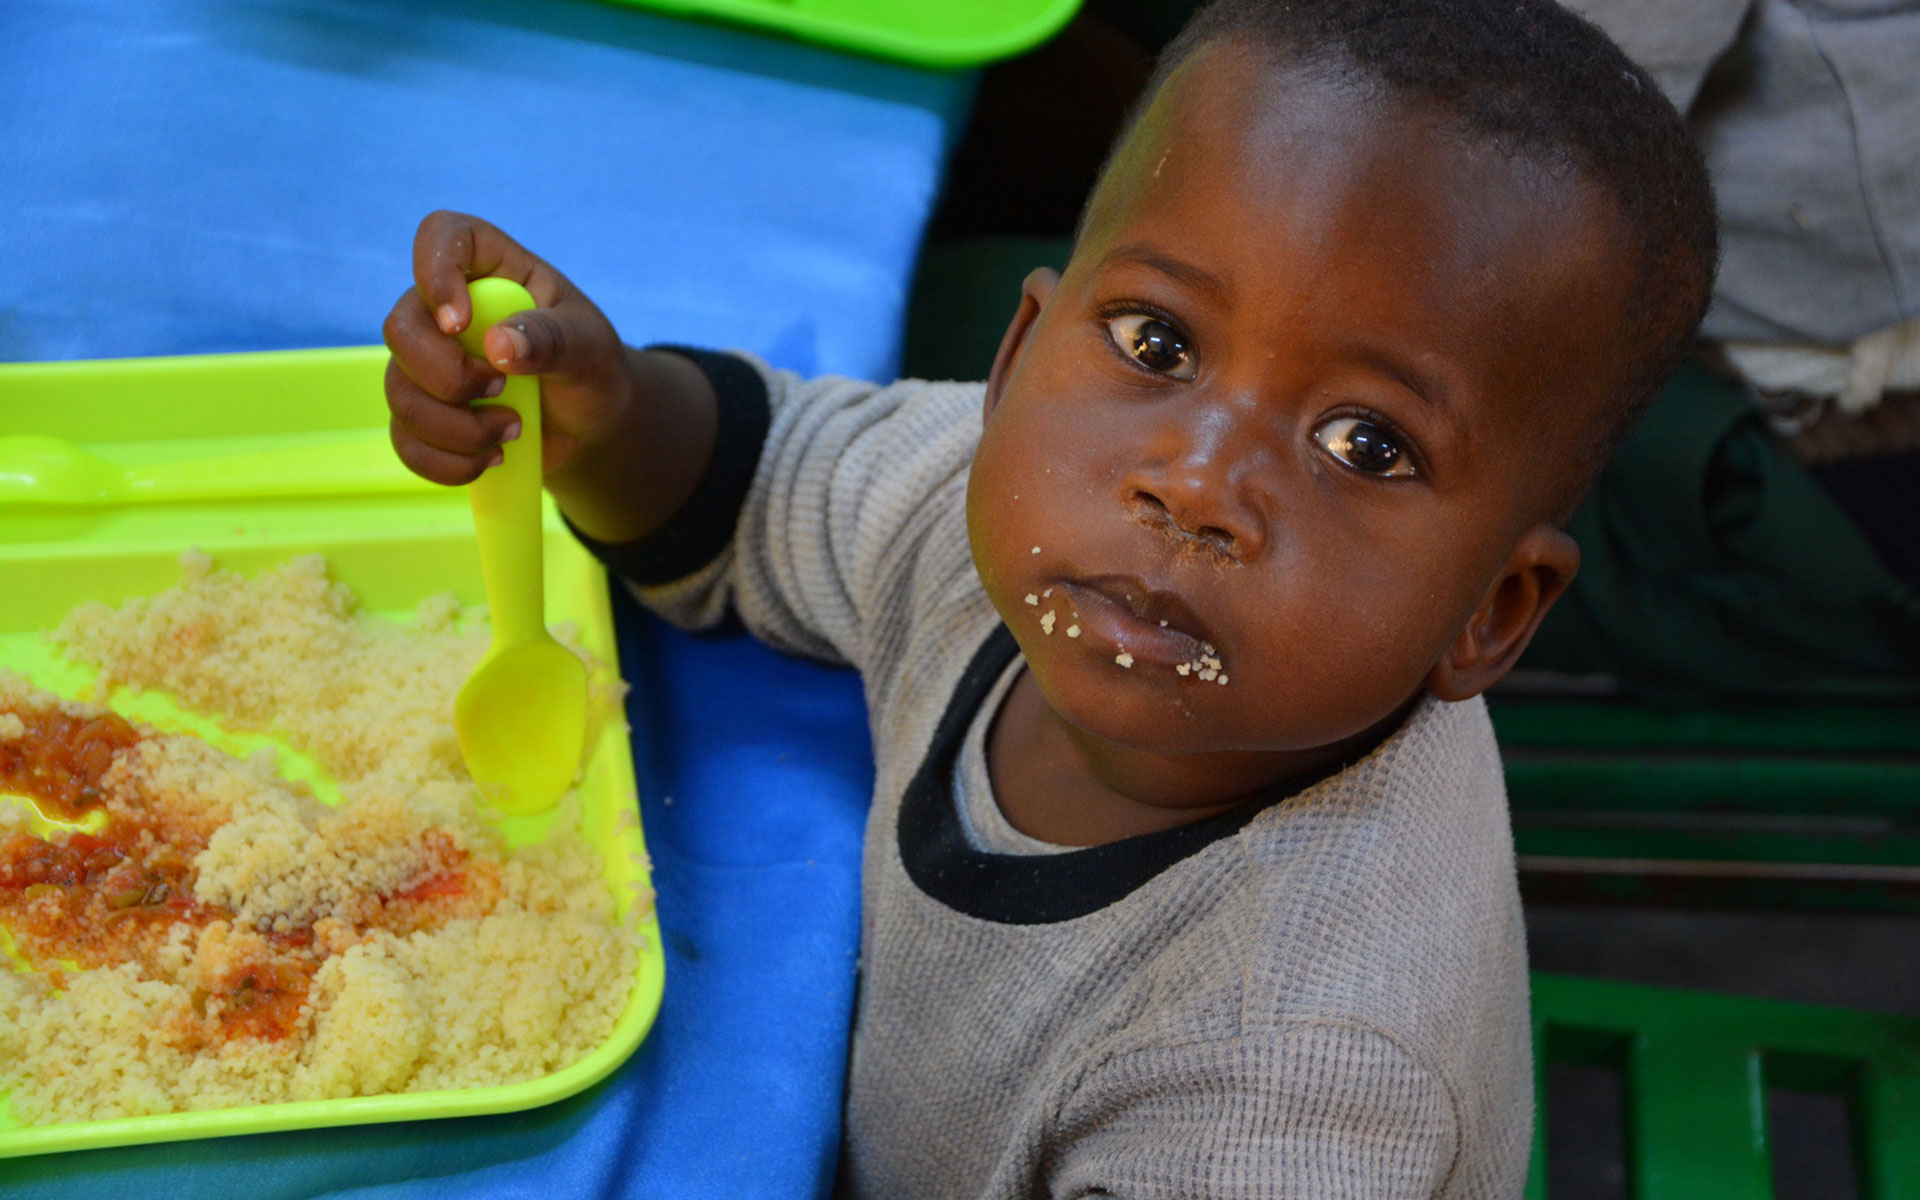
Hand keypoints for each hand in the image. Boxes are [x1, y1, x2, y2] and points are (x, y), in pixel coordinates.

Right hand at [383, 211, 634, 483]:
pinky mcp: (425, 412)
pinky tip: (490, 460)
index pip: (439, 237)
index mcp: (490, 269)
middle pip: (400, 330)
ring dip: (456, 428)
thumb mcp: (591, 347)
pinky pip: (405, 440)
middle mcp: (445, 309)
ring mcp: (428, 362)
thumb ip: (553, 339)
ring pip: (399, 393)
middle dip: (448, 376)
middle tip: (503, 390)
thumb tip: (500, 345)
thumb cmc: (592, 367)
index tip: (461, 322)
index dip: (436, 273)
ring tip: (511, 432)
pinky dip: (446, 462)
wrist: (591, 423)